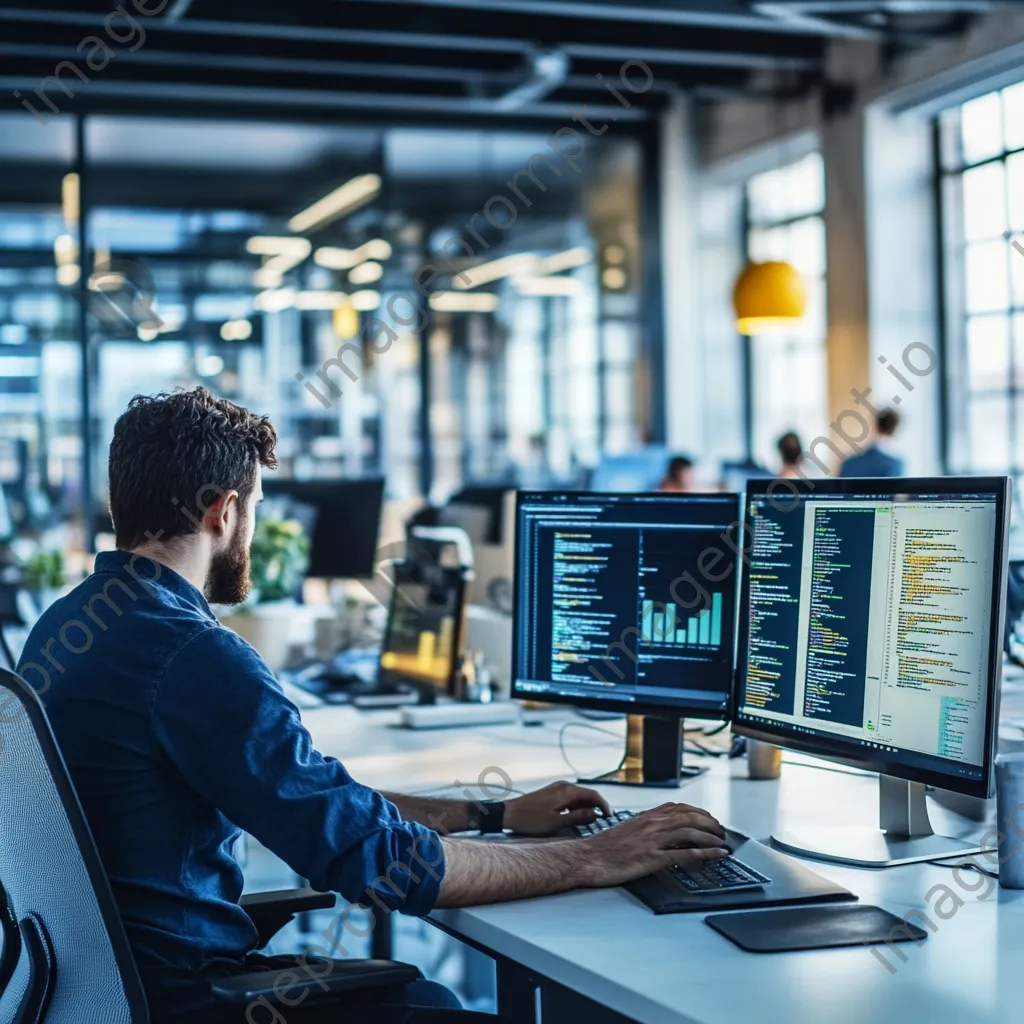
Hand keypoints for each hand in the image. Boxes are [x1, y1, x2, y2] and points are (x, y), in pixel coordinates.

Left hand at [503, 781, 610, 836]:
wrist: (509, 813)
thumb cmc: (531, 820)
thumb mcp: (557, 823)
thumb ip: (578, 817)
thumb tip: (595, 814)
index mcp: (567, 791)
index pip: (593, 795)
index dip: (604, 805)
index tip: (610, 817)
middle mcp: (563, 786)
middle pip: (587, 794)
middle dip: (596, 807)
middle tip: (603, 821)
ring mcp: (557, 788)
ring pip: (578, 796)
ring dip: (586, 807)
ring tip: (590, 822)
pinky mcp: (551, 793)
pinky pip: (569, 798)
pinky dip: (576, 807)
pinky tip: (575, 818)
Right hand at [577, 803, 728, 886]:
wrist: (586, 858)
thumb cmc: (601, 848)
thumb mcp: (625, 830)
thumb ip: (642, 827)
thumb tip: (657, 831)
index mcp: (645, 817)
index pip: (678, 807)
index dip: (697, 811)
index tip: (707, 818)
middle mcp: (651, 824)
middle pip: (689, 816)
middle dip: (709, 822)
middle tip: (720, 830)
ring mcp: (652, 840)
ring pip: (690, 831)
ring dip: (711, 836)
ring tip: (722, 841)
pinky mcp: (652, 858)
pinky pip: (685, 853)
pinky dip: (706, 853)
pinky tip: (717, 854)